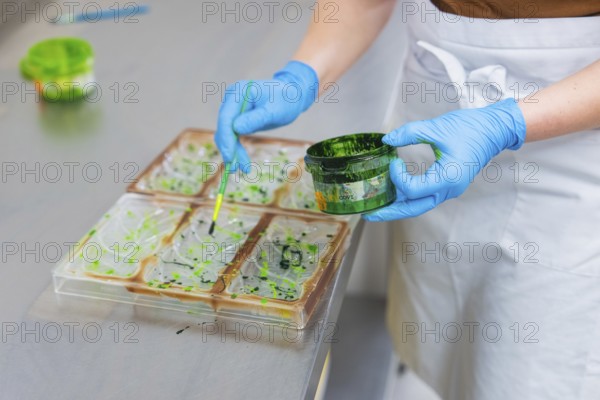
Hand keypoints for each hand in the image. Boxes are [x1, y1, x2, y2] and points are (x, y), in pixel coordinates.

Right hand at [215, 61, 318, 171]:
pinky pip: (233, 136)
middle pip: (224, 127)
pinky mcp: (237, 118)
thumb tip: (236, 129)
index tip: (229, 156)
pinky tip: (243, 162)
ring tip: (244, 169)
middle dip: (229, 149)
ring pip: (227, 135)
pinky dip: (237, 149)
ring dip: (233, 152)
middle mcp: (232, 100)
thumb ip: (256, 119)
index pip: (226, 117)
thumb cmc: (285, 100)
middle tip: (235, 169)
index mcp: (238, 93)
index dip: (226, 138)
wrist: (291, 96)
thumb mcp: (274, 110)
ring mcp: (233, 109)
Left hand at [364, 98, 526, 221]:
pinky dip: (410, 198)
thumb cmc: (471, 128)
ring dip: (399, 206)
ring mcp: (450, 190)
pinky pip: (426, 197)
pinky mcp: (449, 185)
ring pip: (420, 205)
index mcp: (448, 178)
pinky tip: (396, 194)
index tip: (393, 161)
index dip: (397, 178)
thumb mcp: (437, 128)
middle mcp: (449, 189)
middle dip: (391, 212)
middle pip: (415, 209)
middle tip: (370, 214)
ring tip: (379, 207)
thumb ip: (409, 133)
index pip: (413, 189)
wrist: (495, 129)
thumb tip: (387, 140)